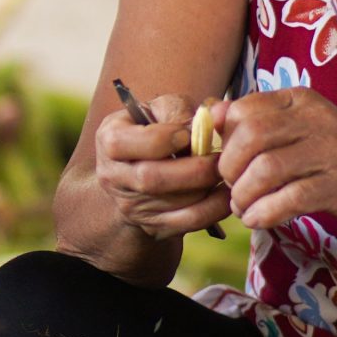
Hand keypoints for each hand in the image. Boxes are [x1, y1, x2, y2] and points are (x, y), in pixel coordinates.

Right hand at [86, 92, 230, 246]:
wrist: (138, 174)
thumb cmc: (153, 131)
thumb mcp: (156, 110)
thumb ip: (177, 109)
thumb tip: (205, 122)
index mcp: (109, 139)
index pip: (123, 143)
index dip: (162, 138)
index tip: (187, 133)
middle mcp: (113, 176)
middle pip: (151, 178)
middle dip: (194, 168)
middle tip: (220, 157)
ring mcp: (132, 206)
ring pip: (176, 203)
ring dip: (209, 187)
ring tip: (227, 171)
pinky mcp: (155, 227)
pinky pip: (191, 221)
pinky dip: (216, 207)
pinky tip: (226, 191)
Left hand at [212, 88, 336, 230]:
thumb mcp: (306, 126)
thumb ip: (261, 121)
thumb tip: (211, 115)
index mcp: (301, 100)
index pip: (243, 109)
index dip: (224, 139)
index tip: (226, 161)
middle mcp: (315, 120)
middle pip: (249, 137)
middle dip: (229, 168)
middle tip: (231, 188)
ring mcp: (329, 152)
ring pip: (265, 169)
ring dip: (243, 196)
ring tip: (244, 208)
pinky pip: (289, 199)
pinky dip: (265, 213)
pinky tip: (258, 220)